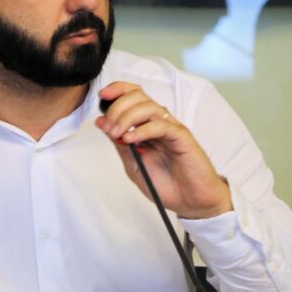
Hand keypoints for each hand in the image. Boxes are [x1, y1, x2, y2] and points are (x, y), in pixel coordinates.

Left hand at [97, 82, 232, 219]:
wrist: (190, 201)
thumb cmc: (165, 184)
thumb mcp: (132, 164)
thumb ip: (118, 143)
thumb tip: (101, 121)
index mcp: (147, 125)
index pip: (133, 96)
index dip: (117, 90)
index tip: (102, 95)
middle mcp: (159, 122)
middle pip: (138, 97)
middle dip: (118, 107)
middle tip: (108, 127)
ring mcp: (171, 128)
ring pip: (149, 107)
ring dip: (127, 117)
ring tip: (117, 134)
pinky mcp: (182, 137)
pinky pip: (161, 125)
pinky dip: (142, 130)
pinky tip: (130, 140)